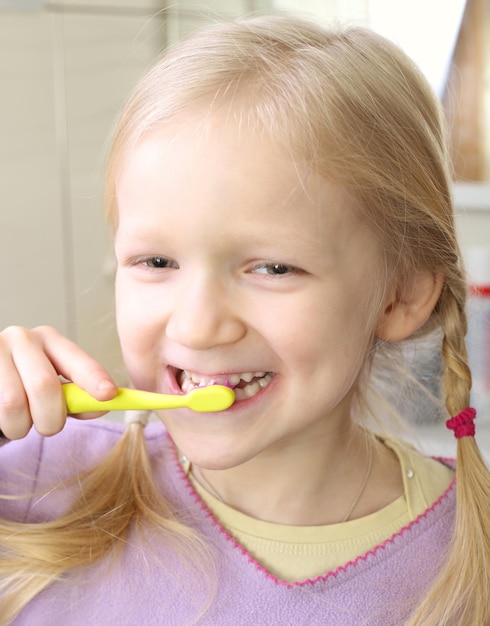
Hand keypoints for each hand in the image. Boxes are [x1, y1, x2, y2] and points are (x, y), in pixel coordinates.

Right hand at [0, 326, 116, 439]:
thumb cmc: (25, 386)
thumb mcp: (54, 387)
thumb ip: (77, 398)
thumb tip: (100, 407)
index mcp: (50, 340)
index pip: (77, 359)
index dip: (93, 378)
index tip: (108, 394)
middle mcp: (22, 338)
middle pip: (44, 386)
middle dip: (51, 419)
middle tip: (49, 427)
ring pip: (13, 403)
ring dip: (20, 426)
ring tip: (20, 422)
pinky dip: (3, 423)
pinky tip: (3, 415)